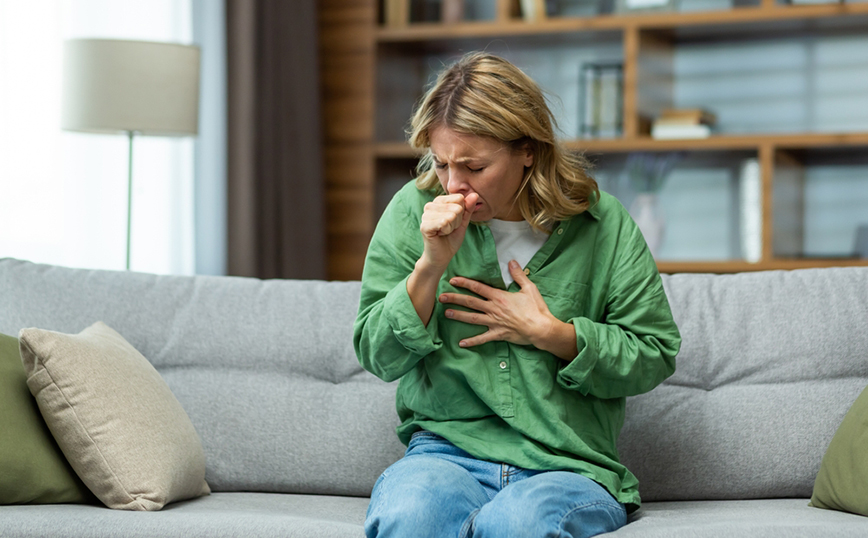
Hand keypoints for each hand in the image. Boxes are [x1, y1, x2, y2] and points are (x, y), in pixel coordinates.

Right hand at [418, 192, 478, 271]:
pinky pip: (443, 222)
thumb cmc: (451, 238)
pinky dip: (446, 231)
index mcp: (438, 201)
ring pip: (451, 215)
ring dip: (451, 227)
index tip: (454, 222)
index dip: (461, 213)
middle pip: (457, 207)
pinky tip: (440, 234)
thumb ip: (468, 208)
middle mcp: (430, 205)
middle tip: (449, 229)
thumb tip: (475, 195)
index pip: (459, 198)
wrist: (442, 256)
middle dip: (457, 221)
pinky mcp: (424, 225)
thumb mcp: (463, 222)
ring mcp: (425, 215)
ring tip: (444, 232)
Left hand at [439, 260, 576, 359]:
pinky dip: (472, 341)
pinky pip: (482, 338)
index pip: (478, 288)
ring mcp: (494, 322)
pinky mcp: (498, 334)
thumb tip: (512, 262)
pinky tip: (461, 343)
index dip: (464, 283)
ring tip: (446, 314)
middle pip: (470, 302)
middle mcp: (493, 309)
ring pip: (472, 318)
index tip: (453, 280)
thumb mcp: (529, 288)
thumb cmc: (536, 308)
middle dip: (455, 299)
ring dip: (458, 316)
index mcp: (499, 297)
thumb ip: (518, 274)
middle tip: (441, 297)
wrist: (541, 328)